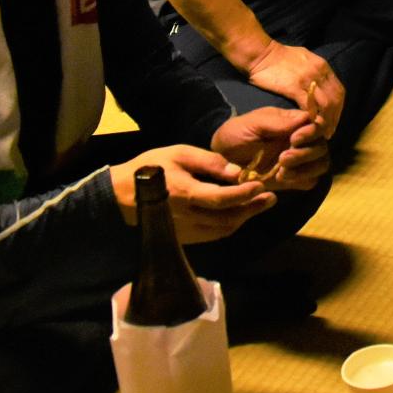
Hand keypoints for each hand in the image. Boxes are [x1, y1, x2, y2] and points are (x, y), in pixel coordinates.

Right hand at [109, 145, 273, 243]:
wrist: (121, 196)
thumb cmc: (150, 168)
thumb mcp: (179, 154)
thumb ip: (209, 162)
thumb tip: (237, 172)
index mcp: (186, 195)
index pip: (223, 199)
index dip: (244, 194)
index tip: (261, 185)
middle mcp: (188, 217)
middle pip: (228, 219)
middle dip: (252, 208)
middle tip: (270, 197)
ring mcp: (185, 231)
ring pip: (222, 230)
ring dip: (244, 218)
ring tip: (259, 204)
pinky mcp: (183, 238)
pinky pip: (212, 235)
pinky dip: (229, 225)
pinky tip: (238, 214)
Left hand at [212, 106, 328, 191]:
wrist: (223, 158)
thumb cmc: (237, 134)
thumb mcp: (253, 124)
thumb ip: (278, 123)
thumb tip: (306, 118)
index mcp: (294, 123)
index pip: (317, 124)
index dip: (311, 132)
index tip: (294, 139)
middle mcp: (302, 141)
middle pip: (321, 146)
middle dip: (305, 153)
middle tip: (283, 158)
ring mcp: (300, 160)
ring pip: (321, 163)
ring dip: (305, 168)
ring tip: (281, 171)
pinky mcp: (296, 178)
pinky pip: (311, 180)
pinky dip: (302, 180)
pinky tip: (281, 179)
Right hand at [245, 41, 342, 138]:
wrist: (261, 54)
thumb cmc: (280, 57)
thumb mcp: (305, 59)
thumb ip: (315, 72)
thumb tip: (320, 86)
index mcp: (323, 66)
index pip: (339, 91)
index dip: (339, 108)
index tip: (334, 120)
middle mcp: (319, 72)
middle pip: (335, 99)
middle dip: (334, 118)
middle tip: (328, 132)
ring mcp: (308, 79)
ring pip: (325, 104)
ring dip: (325, 121)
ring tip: (320, 133)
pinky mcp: (294, 86)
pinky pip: (308, 105)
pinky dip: (311, 117)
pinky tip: (308, 125)